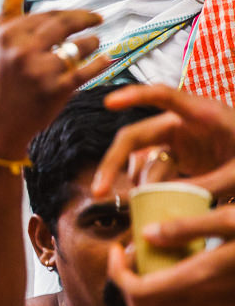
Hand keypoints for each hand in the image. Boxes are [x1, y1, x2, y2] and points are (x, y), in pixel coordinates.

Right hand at [0, 0, 107, 158]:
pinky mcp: (55, 90)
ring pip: (79, 47)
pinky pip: (87, 70)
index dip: (67, 14)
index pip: (46, 15)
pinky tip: (106, 59)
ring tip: (94, 45)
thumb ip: (5, 10)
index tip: (79, 16)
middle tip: (98, 19)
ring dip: (91, 44)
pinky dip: (100, 63)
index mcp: (6, 36)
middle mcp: (22, 50)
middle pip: (65, 24)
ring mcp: (40, 71)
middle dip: (86, 19)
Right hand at [91, 85, 234, 197]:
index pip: (163, 95)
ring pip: (143, 161)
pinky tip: (149, 206)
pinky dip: (150, 189)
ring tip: (141, 210)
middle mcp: (184, 123)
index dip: (135, 96)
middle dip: (113, 163)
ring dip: (139, 185)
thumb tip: (164, 203)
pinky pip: (155, 172)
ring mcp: (181, 140)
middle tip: (99, 191)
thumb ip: (205, 186)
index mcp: (203, 115)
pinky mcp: (181, 157)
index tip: (108, 102)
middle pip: (135, 136)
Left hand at [108, 204, 234, 305]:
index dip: (116, 273)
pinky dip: (169, 292)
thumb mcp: (232, 220)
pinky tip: (179, 265)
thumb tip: (145, 233)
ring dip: (147, 288)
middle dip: (126, 282)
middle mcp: (203, 301)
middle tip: (130, 254)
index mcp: (199, 278)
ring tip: (152, 256)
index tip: (115, 249)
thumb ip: (188, 227)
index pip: (137, 292)